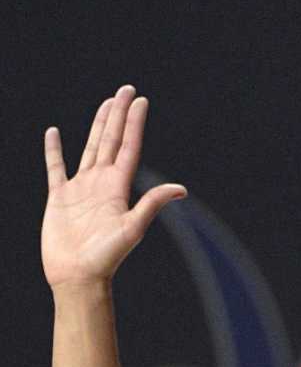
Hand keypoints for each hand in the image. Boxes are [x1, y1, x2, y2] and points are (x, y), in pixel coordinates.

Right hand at [42, 85, 185, 290]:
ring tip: (104, 104)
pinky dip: (54, 150)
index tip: (140, 100)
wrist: (79, 276)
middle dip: (118, 116)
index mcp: (118, 188)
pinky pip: (55, 168)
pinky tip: (54, 133)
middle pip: (110, 141)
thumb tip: (180, 189)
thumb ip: (152, 205)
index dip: (134, 124)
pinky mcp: (59, 197)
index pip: (128, 147)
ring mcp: (80, 189)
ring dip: (96, 126)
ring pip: (89, 149)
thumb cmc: (107, 257)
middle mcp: (101, 184)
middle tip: (125, 90)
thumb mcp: (133, 228)